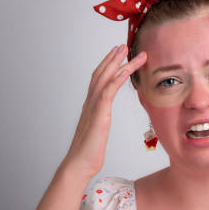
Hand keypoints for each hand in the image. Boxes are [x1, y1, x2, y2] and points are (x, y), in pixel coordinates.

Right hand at [61, 45, 146, 179]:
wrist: (79, 164)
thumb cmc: (89, 152)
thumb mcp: (98, 131)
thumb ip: (100, 120)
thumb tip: (103, 119)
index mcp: (91, 106)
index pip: (99, 79)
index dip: (107, 65)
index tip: (117, 54)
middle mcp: (91, 103)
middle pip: (102, 74)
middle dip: (112, 58)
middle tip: (123, 45)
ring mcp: (94, 107)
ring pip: (106, 79)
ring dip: (118, 63)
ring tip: (128, 52)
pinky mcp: (99, 115)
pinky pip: (108, 92)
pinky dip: (117, 79)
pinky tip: (125, 71)